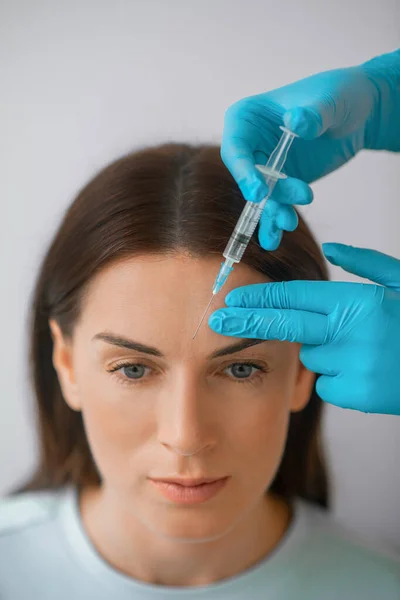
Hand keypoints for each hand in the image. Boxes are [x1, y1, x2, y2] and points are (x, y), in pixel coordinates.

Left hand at [209, 243, 399, 414]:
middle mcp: (353, 332)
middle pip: (287, 326)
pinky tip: (370, 370)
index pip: (296, 298)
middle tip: (217, 322)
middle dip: (248, 322)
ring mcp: (355, 366)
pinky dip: (341, 377)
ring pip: (314, 357)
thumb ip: (367, 263)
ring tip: (365, 349)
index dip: (260, 299)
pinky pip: (330, 383)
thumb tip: (334, 247)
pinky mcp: (359, 395)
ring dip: (327, 352)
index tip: (230, 300)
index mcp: (360, 301)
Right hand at [221, 49, 399, 249]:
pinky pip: (274, 205)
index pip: (235, 148)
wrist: (359, 113)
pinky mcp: (281, 183)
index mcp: (248, 117)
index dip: (244, 172)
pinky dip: (274, 223)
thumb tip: (295, 122)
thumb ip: (312, 114)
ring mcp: (266, 165)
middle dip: (267, 196)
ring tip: (290, 223)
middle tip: (290, 208)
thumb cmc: (339, 95)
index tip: (260, 191)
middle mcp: (251, 143)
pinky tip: (273, 240)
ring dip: (274, 212)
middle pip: (248, 177)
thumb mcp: (329, 100)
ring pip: (262, 196)